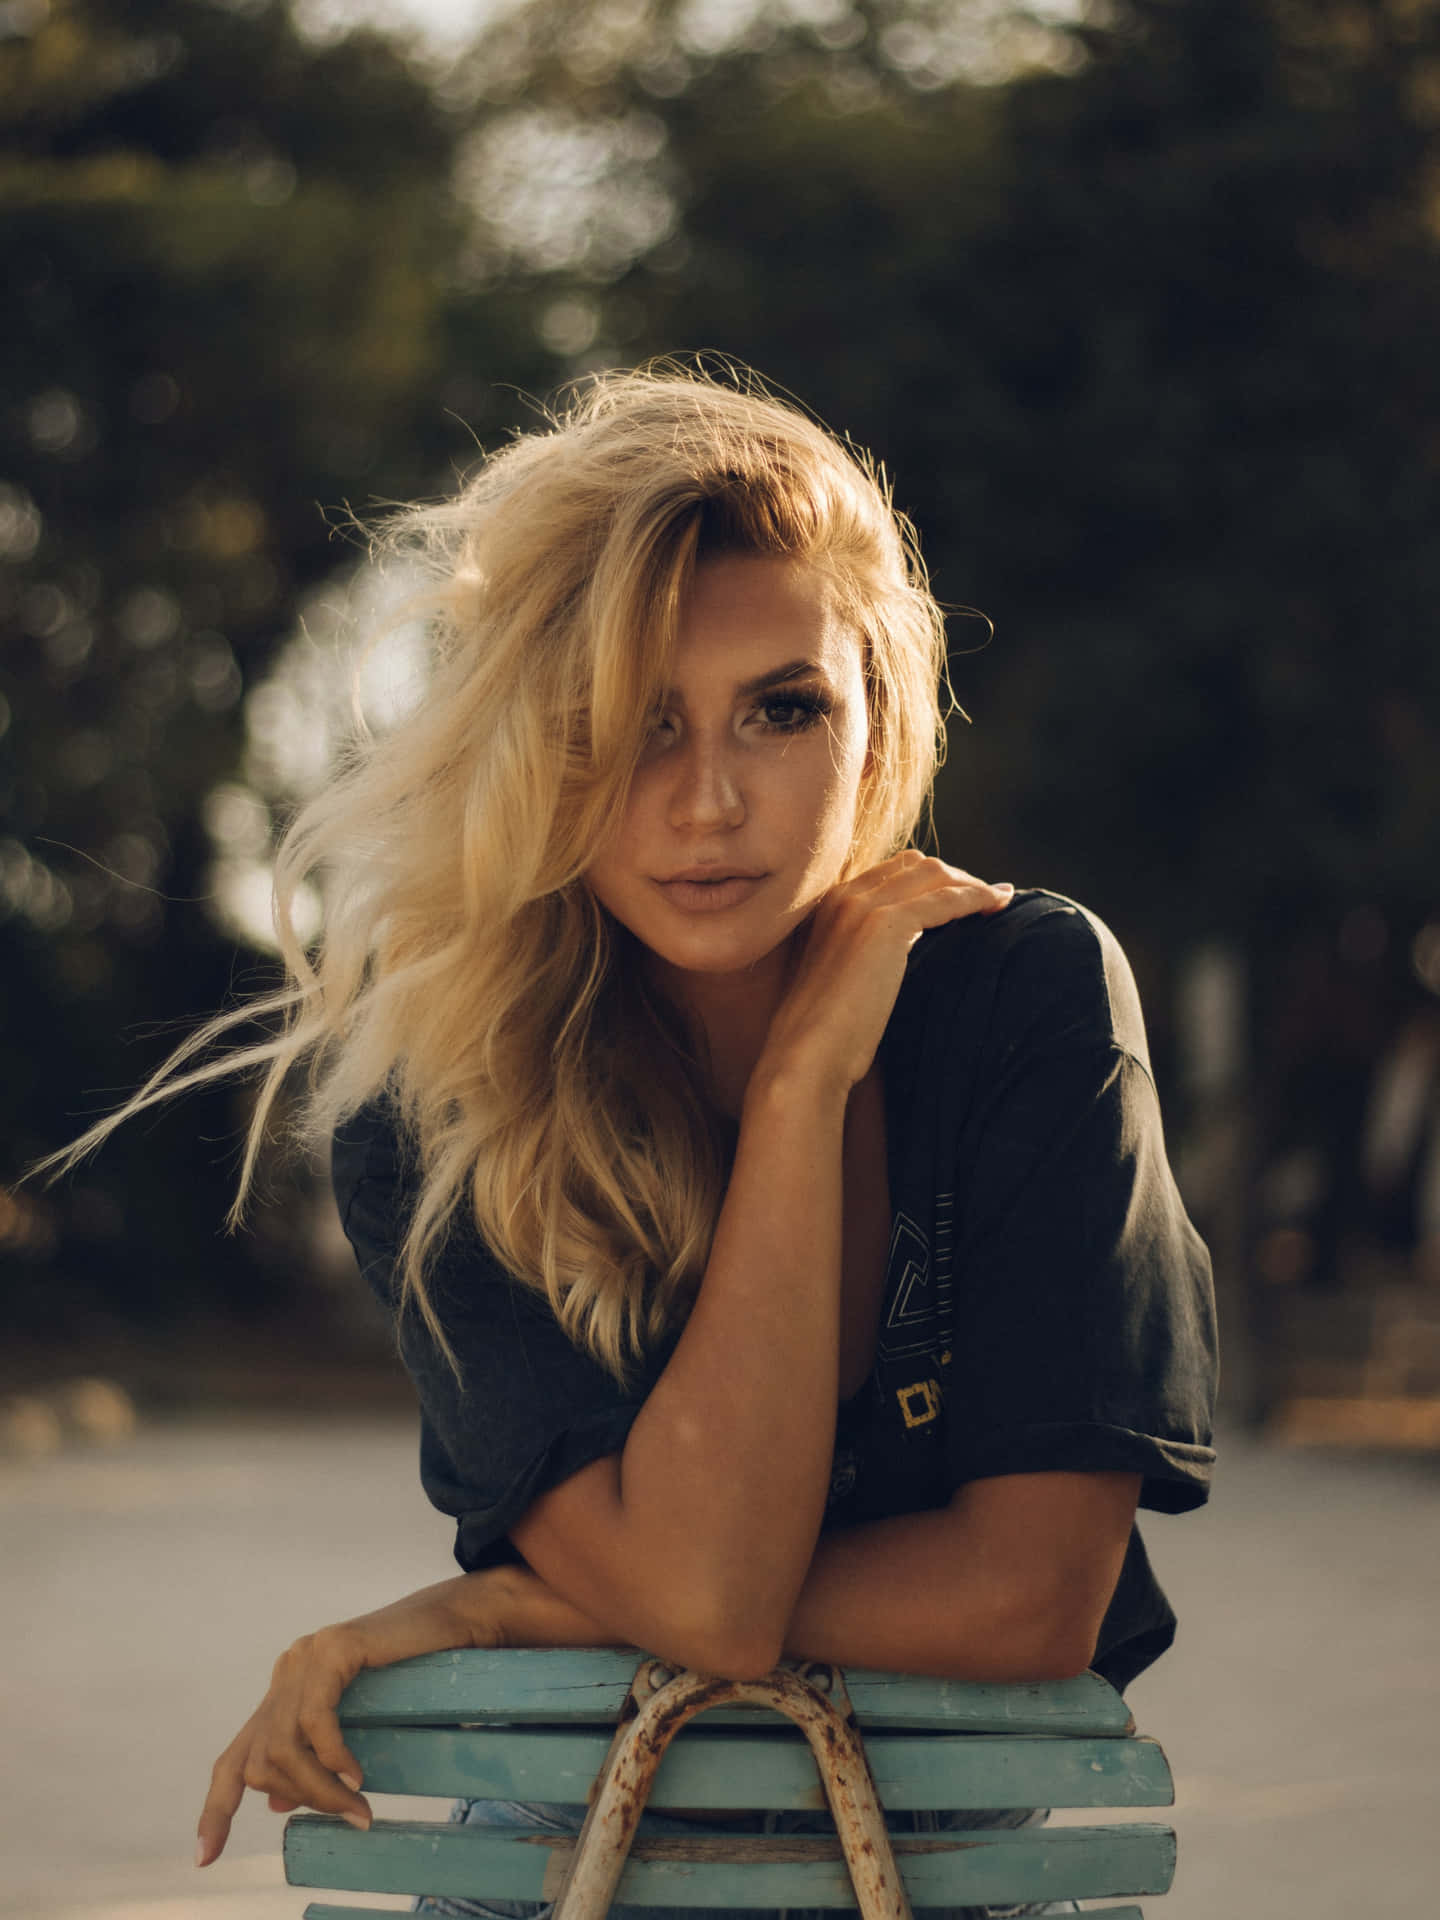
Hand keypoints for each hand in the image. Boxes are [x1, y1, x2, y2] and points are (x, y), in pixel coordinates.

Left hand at [196, 1569, 517, 1867]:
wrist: (449, 1624)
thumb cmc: (412, 1673)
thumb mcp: (354, 1725)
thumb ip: (312, 1758)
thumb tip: (275, 1804)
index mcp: (284, 1692)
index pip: (235, 1757)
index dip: (217, 1809)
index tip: (206, 1856)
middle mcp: (286, 1672)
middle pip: (257, 1761)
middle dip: (301, 1799)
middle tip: (350, 1815)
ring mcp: (305, 1657)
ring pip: (283, 1747)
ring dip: (319, 1788)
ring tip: (357, 1804)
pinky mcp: (331, 1649)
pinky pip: (315, 1720)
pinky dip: (333, 1757)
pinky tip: (358, 1773)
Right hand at [758, 852, 1011, 1097]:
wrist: (807, 1054)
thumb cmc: (827, 1033)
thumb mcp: (843, 978)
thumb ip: (865, 954)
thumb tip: (902, 957)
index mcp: (829, 904)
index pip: (894, 871)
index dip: (933, 879)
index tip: (962, 896)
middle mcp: (844, 895)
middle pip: (917, 865)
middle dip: (956, 878)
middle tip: (988, 899)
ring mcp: (863, 906)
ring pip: (935, 875)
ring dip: (972, 885)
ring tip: (998, 902)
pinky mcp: (885, 925)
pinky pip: (946, 899)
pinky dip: (976, 898)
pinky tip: (997, 907)